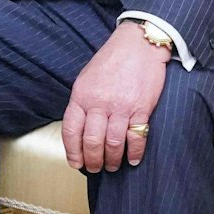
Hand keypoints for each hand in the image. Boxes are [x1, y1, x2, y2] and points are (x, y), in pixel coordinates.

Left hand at [61, 23, 170, 172]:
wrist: (139, 44)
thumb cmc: (111, 60)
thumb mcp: (87, 78)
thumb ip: (82, 102)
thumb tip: (80, 128)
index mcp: (82, 95)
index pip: (71, 130)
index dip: (72, 151)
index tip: (76, 163)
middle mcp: (99, 103)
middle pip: (92, 141)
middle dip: (92, 160)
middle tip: (95, 168)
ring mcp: (121, 107)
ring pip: (112, 143)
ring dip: (112, 160)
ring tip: (112, 166)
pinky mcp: (141, 109)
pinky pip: (136, 137)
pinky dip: (135, 152)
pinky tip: (133, 159)